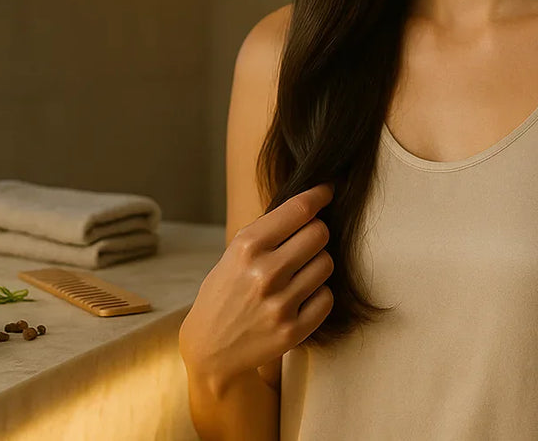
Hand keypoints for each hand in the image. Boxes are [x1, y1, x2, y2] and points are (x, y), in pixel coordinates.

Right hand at [179, 182, 334, 392]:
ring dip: (317, 263)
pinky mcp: (293, 330)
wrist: (210, 347)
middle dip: (316, 232)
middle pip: (319, 233)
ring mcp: (280, 304)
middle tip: (305, 241)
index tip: (327, 190)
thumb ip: (269, 230)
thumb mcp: (235, 251)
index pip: (299, 210)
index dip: (319, 195)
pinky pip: (327, 297)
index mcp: (248, 247)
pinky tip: (300, 296)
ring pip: (327, 263)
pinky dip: (318, 294)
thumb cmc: (225, 290)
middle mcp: (265, 273)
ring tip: (298, 272)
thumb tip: (310, 204)